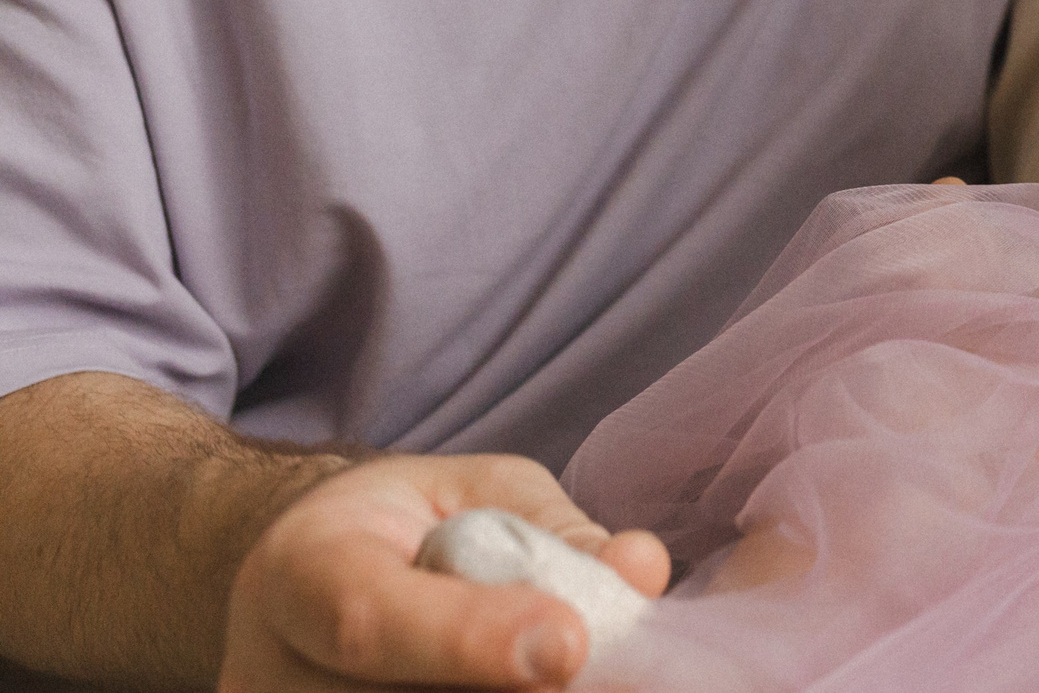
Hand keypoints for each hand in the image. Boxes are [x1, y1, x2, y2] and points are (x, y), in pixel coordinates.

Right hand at [221, 453, 668, 692]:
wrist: (310, 583)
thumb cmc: (410, 528)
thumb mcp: (480, 492)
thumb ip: (555, 533)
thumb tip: (641, 569)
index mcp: (300, 570)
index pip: (369, 621)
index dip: (472, 640)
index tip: (571, 643)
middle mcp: (271, 676)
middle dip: (516, 687)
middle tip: (606, 667)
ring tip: (559, 661)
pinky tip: (531, 679)